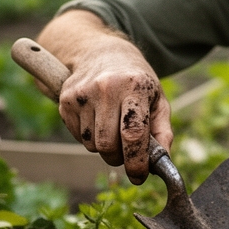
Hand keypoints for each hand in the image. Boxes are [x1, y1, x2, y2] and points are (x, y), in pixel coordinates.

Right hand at [57, 45, 171, 183]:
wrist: (100, 52)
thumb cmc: (135, 81)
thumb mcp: (157, 99)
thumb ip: (163, 131)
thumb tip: (162, 162)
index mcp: (134, 87)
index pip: (133, 134)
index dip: (136, 162)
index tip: (139, 176)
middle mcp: (106, 88)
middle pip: (108, 146)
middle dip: (119, 158)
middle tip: (127, 152)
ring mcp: (82, 94)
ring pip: (92, 145)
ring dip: (104, 148)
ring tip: (112, 128)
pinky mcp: (66, 100)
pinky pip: (78, 137)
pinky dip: (90, 138)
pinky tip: (97, 119)